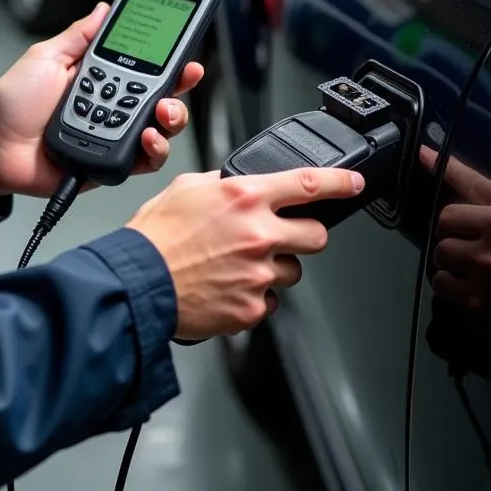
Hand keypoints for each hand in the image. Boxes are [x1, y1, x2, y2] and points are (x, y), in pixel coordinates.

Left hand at [0, 3, 203, 197]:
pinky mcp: (113, 163)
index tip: (184, 46)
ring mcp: (116, 135)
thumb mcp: (45, 57)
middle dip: (181, 85)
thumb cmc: (14, 104)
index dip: (169, 56)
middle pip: (164, 95)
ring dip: (172, 116)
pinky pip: (145, 160)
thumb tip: (103, 10)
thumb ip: (78, 36)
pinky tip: (147, 137)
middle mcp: (115, 106)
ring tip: (163, 110)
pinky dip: (153, 150)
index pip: (146, 65)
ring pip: (162, 128)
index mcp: (102, 77)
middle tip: (186, 75)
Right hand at [127, 165, 363, 339]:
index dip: (341, 183)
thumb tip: (241, 184)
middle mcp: (259, 233)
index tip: (354, 184)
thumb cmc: (155, 236)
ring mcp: (259, 274)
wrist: (137, 283)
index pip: (310, 184)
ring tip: (235, 266)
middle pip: (315, 235)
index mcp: (245, 196)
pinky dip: (253, 295)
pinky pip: (269, 300)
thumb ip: (223, 183)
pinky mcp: (252, 307)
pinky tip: (225, 287)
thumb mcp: (188, 188)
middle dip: (303, 235)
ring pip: (292, 271)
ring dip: (273, 268)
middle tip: (277, 238)